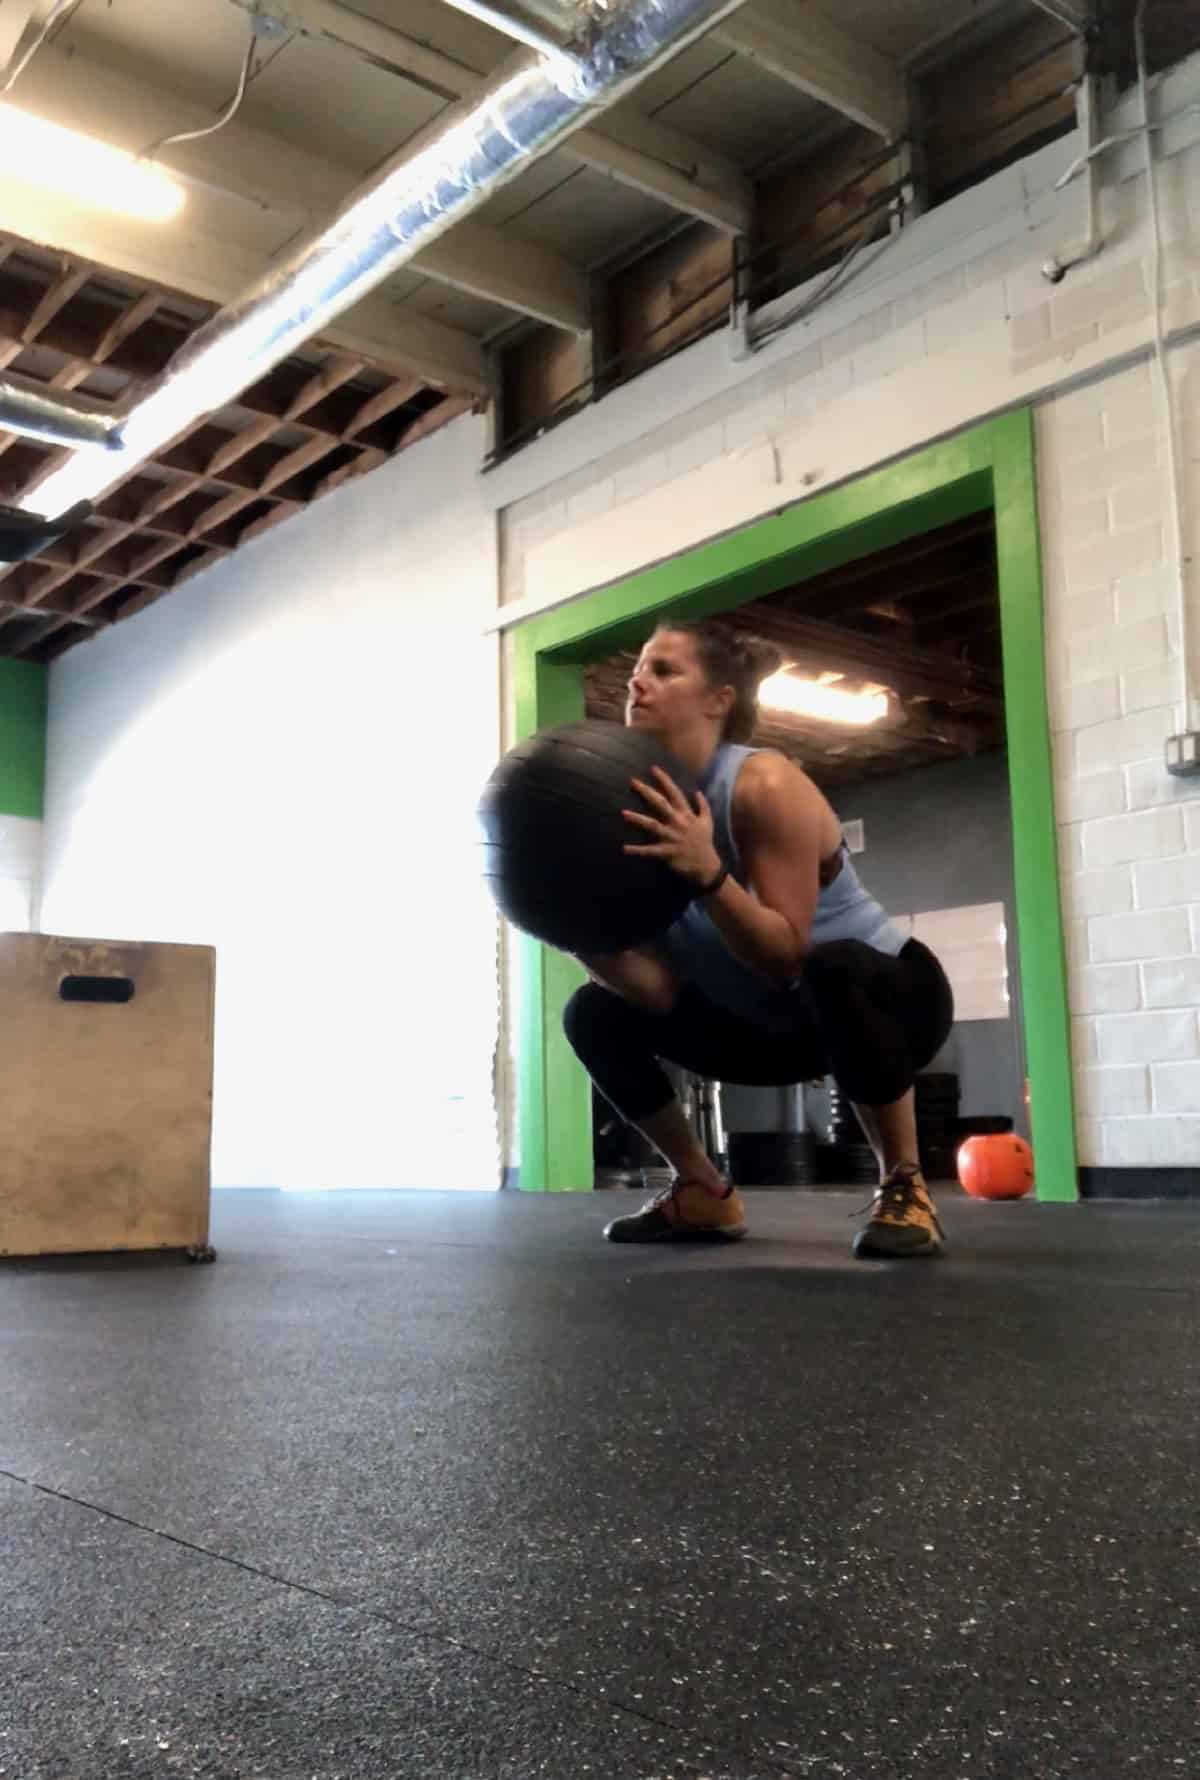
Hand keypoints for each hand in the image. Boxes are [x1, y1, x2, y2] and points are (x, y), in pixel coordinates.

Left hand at [623, 766, 722, 886]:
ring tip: (623, 813)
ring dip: (637, 819)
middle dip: (646, 791)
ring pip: (652, 825)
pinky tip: (624, 848)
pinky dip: (637, 850)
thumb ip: (703, 806)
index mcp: (686, 814)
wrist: (706, 865)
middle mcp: (677, 822)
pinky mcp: (666, 852)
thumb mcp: (708, 821)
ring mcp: (671, 837)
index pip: (674, 793)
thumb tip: (697, 791)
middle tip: (632, 781)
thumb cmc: (705, 842)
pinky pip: (649, 851)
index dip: (664, 780)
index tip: (653, 769)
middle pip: (660, 803)